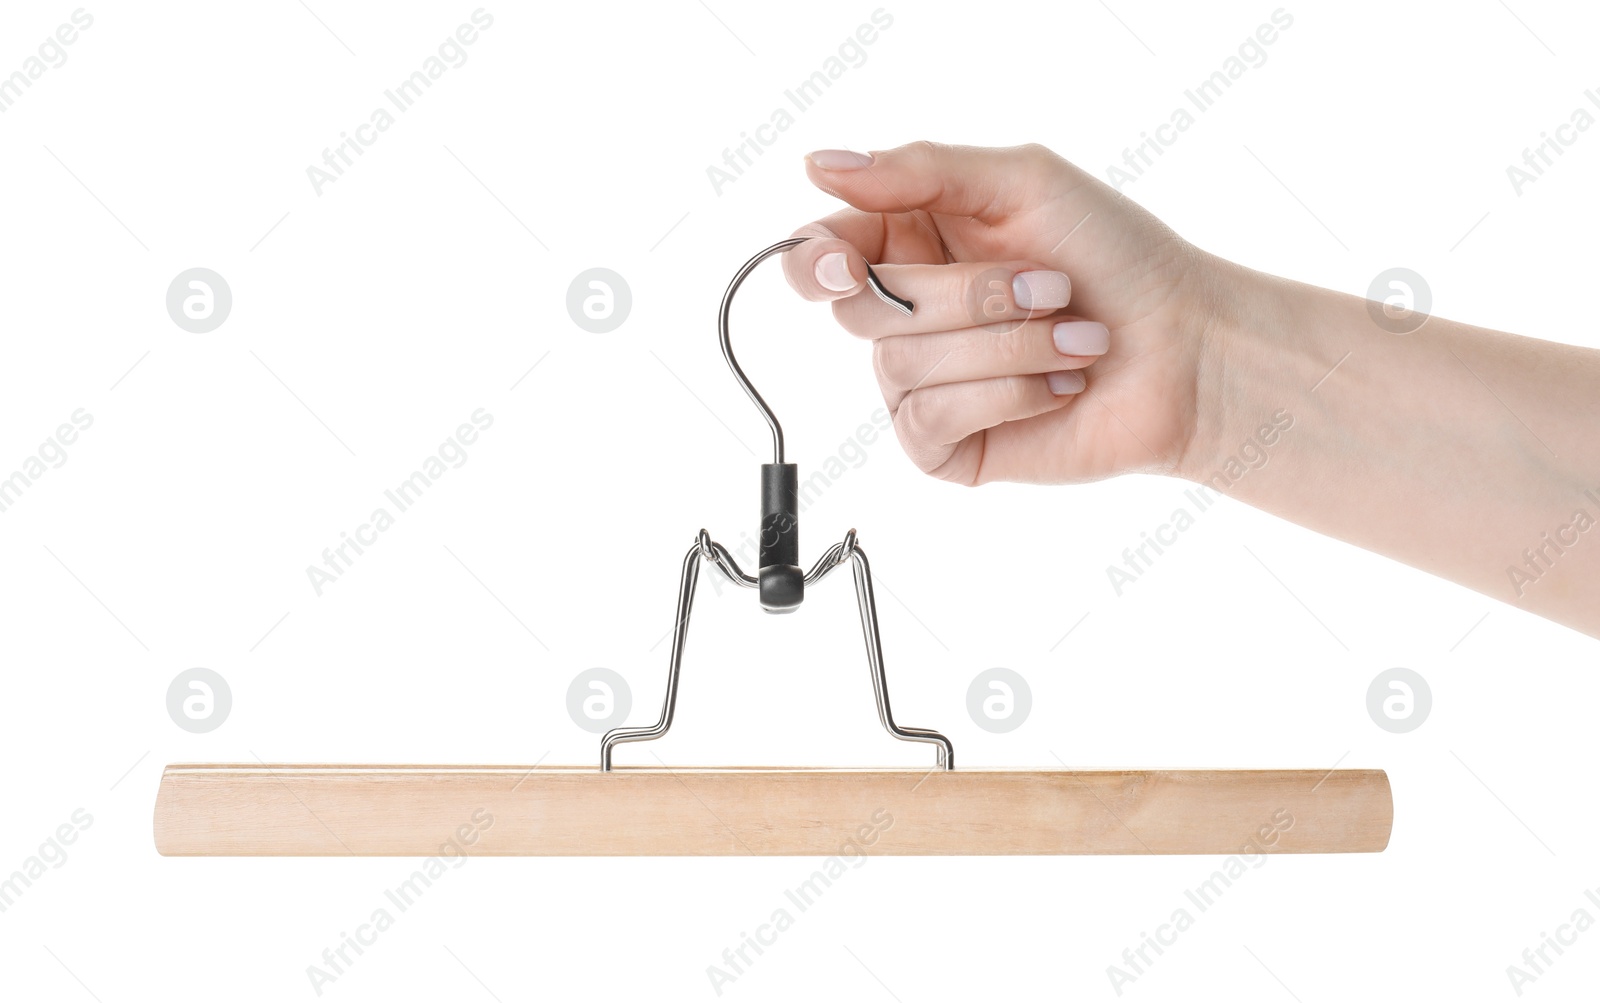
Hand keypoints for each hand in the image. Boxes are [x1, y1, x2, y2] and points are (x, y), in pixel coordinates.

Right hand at [782, 141, 1220, 485]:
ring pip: (901, 364)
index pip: (820, 253)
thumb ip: (917, 169)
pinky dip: (1005, 395)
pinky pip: (929, 418)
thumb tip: (818, 165)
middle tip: (1052, 286)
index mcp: (909, 242)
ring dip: (1008, 346)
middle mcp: (905, 314)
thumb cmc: (1115, 258)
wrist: (1186, 350)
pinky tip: (1057, 388)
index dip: (817, 260)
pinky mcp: (944, 446)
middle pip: (861, 307)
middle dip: (969, 296)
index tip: (849, 262)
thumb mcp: (1020, 182)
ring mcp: (920, 385)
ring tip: (1075, 339)